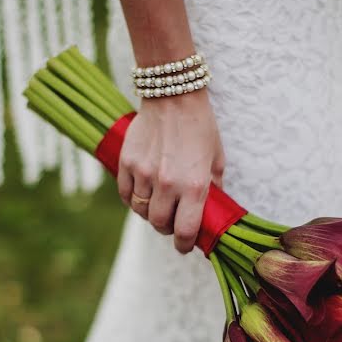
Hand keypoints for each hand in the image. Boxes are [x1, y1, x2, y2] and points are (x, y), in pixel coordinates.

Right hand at [117, 89, 225, 253]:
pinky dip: (132, 199)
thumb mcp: (216, 157)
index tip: (184, 245)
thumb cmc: (200, 126)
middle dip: (166, 229)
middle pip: (159, 224)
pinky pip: (125, 194)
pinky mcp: (127, 162)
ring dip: (149, 213)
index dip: (184, 244)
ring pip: (141, 210)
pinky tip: (141, 193)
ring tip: (157, 205)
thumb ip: (214, 186)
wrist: (173, 95)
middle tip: (171, 223)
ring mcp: (144, 173)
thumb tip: (212, 210)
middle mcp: (167, 184)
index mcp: (194, 185)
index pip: (185, 231)